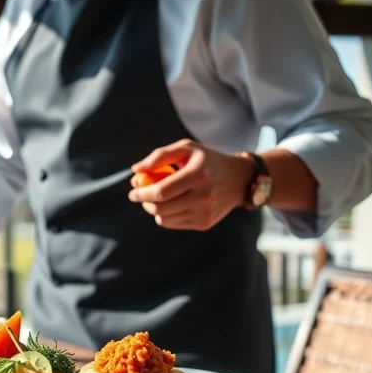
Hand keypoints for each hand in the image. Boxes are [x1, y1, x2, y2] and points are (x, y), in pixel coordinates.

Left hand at [127, 139, 255, 230]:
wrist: (239, 179)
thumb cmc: (207, 161)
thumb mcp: (186, 149)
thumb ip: (160, 156)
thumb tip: (136, 170)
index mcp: (197, 175)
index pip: (161, 192)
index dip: (142, 193)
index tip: (132, 192)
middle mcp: (203, 196)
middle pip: (160, 208)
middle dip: (144, 202)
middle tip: (140, 195)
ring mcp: (205, 213)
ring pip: (164, 219)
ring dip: (154, 210)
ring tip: (158, 198)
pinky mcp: (205, 224)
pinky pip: (174, 224)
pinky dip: (166, 216)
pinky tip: (172, 204)